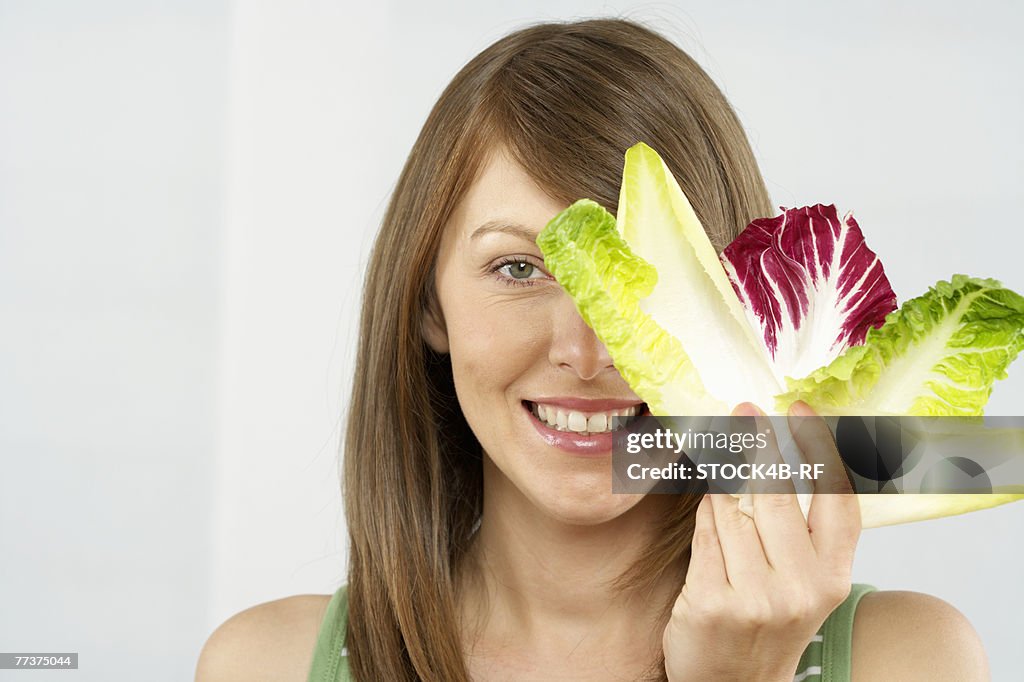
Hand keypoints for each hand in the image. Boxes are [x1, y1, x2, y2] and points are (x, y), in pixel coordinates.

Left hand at [662, 401, 861, 681]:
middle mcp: (800, 589)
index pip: (836, 501)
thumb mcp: (801, 582)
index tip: (800, 410)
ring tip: (722, 465)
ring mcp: (755, 598)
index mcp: (832, 578)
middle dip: (759, 445)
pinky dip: (705, 512)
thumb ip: (799, 528)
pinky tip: (708, 500)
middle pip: (779, 494)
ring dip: (723, 484)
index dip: (819, 448)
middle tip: (745, 412)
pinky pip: (705, 534)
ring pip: (733, 510)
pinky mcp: (711, 602)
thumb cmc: (768, 622)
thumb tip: (782, 451)